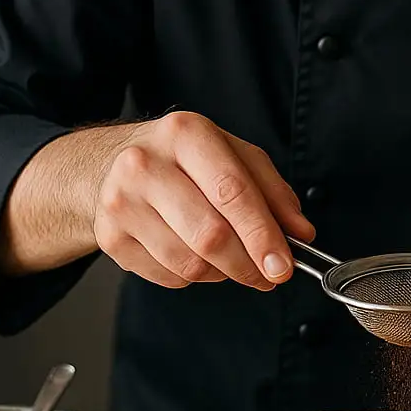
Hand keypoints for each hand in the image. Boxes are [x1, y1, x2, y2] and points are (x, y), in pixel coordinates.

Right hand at [89, 111, 313, 290]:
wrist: (110, 163)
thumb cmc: (183, 159)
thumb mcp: (233, 156)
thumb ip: (273, 192)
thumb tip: (301, 233)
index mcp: (185, 134)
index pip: (231, 192)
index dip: (262, 235)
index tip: (284, 265)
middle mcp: (145, 164)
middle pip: (210, 235)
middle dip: (248, 264)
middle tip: (268, 275)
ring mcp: (121, 202)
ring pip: (190, 263)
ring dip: (223, 272)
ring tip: (231, 259)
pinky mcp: (109, 237)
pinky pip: (168, 276)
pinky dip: (194, 276)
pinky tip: (195, 255)